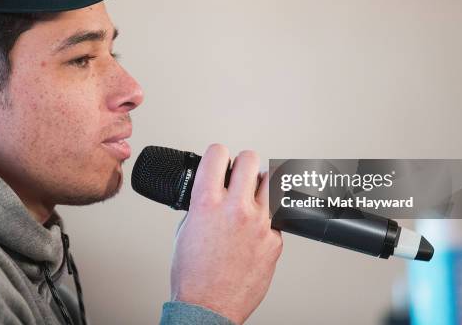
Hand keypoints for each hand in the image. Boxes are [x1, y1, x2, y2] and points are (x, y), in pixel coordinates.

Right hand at [170, 144, 282, 323]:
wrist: (208, 307)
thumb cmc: (193, 275)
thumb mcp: (185, 230)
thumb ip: (201, 204)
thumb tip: (212, 190)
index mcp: (206, 202)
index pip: (218, 154)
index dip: (218, 154)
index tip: (219, 160)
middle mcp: (235, 208)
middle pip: (251, 159)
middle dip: (243, 164)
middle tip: (240, 174)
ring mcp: (259, 223)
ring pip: (271, 181)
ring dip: (260, 185)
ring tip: (252, 196)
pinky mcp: (275, 240)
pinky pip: (276, 215)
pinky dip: (267, 218)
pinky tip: (255, 228)